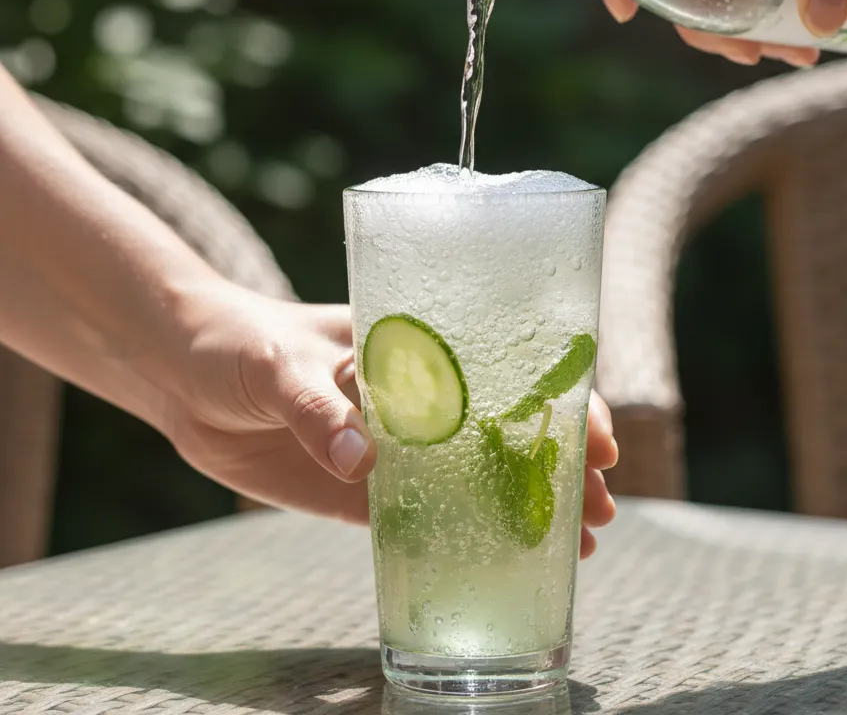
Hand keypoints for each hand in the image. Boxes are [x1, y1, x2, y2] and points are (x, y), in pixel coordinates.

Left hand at [163, 284, 616, 555]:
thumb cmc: (238, 342)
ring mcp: (396, 448)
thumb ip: (315, 406)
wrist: (183, 375)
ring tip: (581, 543)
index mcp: (418, 348)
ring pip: (479, 479)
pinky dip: (465, 540)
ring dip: (529, 507)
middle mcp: (421, 398)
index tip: (597, 437)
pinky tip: (504, 564)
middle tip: (602, 506)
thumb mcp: (277, 361)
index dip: (561, 400)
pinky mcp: (362, 492)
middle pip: (510, 430)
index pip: (508, 369)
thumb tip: (361, 458)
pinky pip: (422, 520)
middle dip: (562, 465)